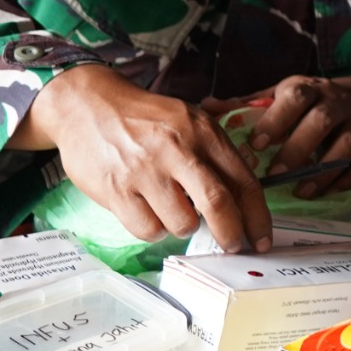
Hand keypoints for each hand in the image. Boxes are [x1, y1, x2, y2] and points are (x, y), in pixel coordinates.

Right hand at [14, 65, 270, 253]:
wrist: (88, 104)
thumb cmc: (146, 117)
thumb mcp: (190, 120)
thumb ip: (217, 153)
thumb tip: (244, 199)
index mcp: (204, 132)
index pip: (244, 181)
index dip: (258, 217)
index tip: (262, 238)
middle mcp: (177, 150)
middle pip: (218, 204)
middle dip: (231, 234)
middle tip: (233, 246)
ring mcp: (144, 171)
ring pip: (181, 223)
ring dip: (184, 228)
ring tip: (174, 212)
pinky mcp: (115, 189)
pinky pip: (147, 229)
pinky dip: (153, 230)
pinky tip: (148, 212)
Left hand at [205, 76, 350, 197]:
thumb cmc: (305, 106)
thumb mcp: (278, 98)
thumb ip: (246, 106)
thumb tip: (206, 107)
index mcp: (309, 89)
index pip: (295, 97)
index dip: (276, 120)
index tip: (256, 143)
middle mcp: (338, 103)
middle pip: (323, 120)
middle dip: (299, 148)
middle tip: (276, 174)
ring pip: (348, 144)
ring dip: (323, 170)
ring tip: (301, 191)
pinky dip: (346, 181)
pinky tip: (325, 193)